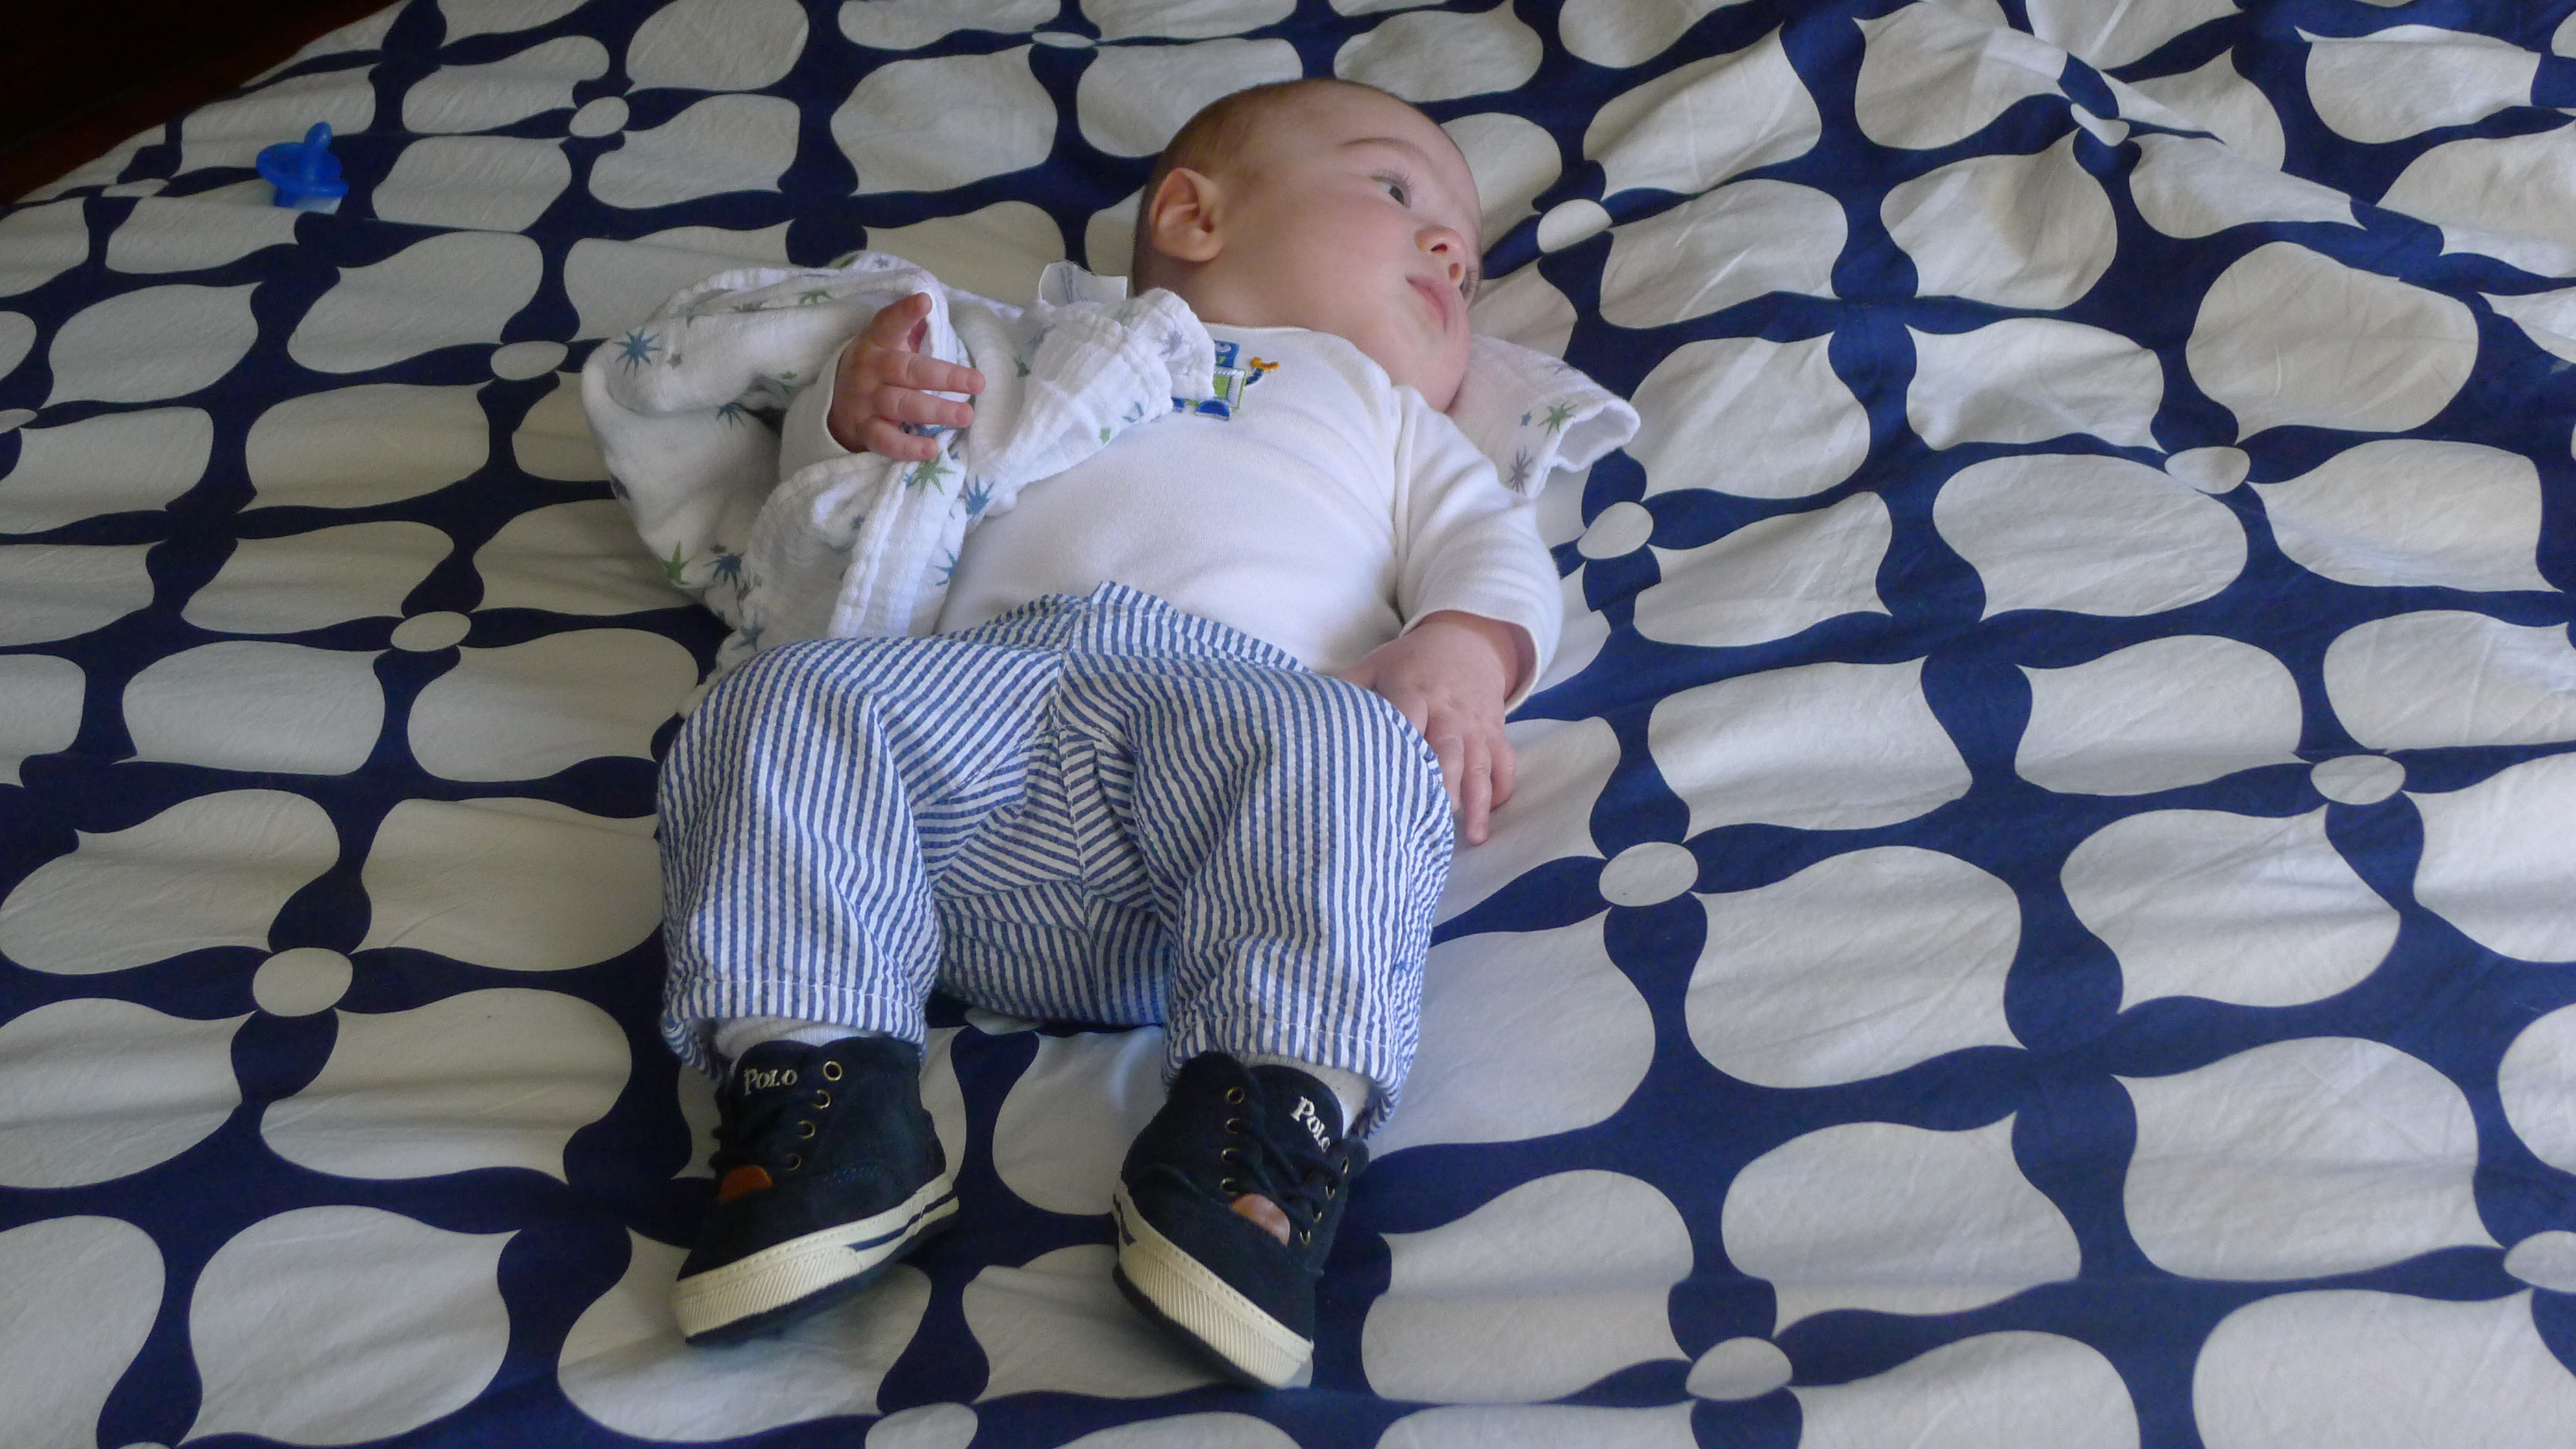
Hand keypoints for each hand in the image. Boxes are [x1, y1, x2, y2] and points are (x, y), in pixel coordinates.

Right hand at [826, 291, 986, 461]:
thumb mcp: (885, 344)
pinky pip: (887, 440)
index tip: (924, 301)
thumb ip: (910, 331)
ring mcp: (866, 401)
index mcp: (876, 342)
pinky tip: (932, 448)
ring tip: (966, 415)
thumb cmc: (875, 369)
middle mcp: (870, 370)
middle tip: (977, 382)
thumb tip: (936, 309)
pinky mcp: (865, 430)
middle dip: (944, 376)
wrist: (834, 404)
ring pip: (902, 405)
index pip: (889, 324)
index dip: (905, 313)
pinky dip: (908, 446)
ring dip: (936, 411)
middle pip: (908, 370)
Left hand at [1334, 611, 1526, 844]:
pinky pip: (1505, 763)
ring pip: (1480, 761)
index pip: (1407, 712)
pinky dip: (1501, 789)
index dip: (1402, 737)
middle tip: (1435, 816)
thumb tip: (1299, 715)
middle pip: (1448, 745)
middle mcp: (1447, 709)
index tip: (1391, 771)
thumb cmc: (1409, 663)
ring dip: (1478, 798)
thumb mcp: (1374, 665)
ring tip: (1472, 834)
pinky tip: (1492, 815)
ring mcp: (1475, 724)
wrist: (1466, 642)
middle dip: (1444, 780)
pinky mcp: (1495, 733)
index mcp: (1411, 689)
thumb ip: (1343, 689)